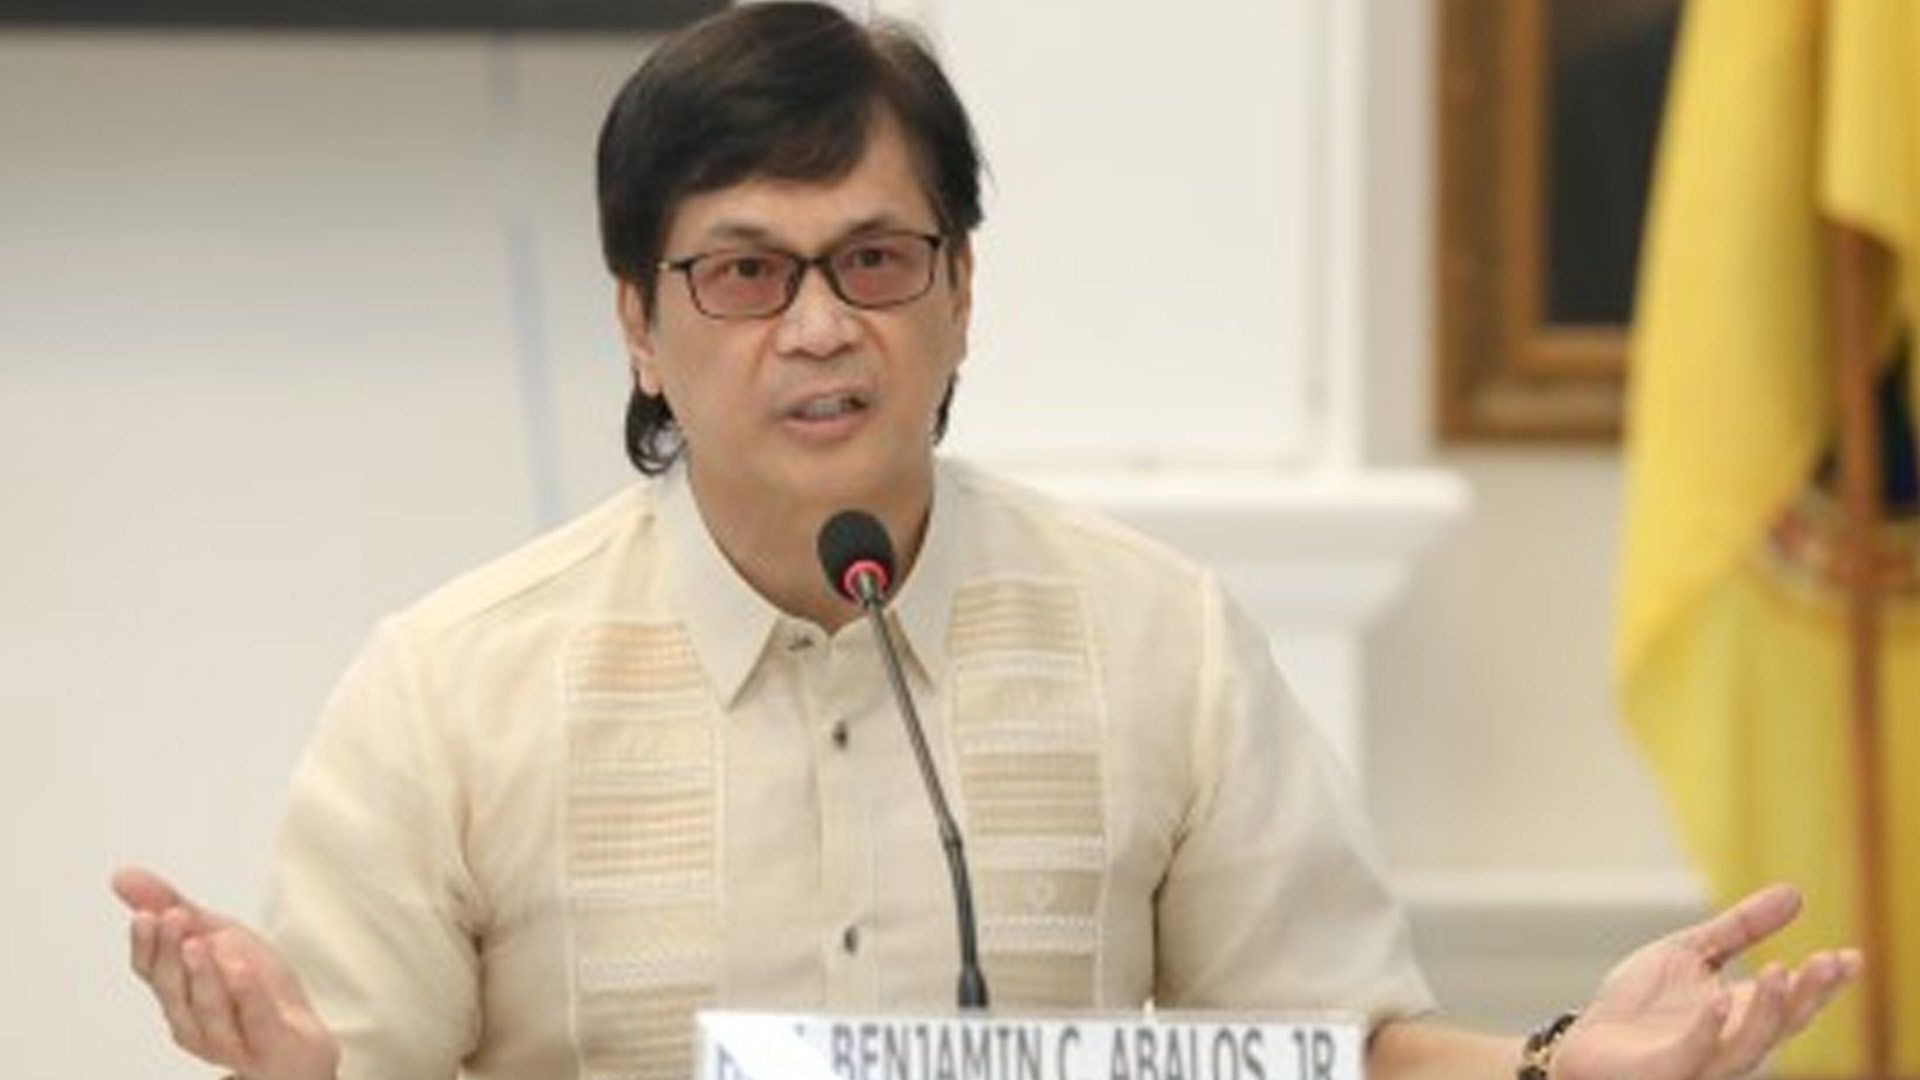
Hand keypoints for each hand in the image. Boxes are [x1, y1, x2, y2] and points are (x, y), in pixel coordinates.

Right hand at [111, 866, 339, 1079]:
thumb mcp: (219, 936)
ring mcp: (229, 1042)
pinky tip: (241, 968)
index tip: (144, 914)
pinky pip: (254, 1020)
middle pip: (173, 991)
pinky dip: (246, 995)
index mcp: (178, 997)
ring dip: (202, 975)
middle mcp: (194, 1024)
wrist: (303, 1040)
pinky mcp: (269, 1046)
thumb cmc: (254, 988)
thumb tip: (120, 874)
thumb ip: (173, 907)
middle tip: (174, 917)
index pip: (149, 972)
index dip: (145, 945)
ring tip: (200, 941)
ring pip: (208, 1011)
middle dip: (171, 953)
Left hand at [1552, 883, 1860, 1079]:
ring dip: (1767, 1012)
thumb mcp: (1690, 953)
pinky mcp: (1662, 1072)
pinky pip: (1692, 1055)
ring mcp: (1698, 1062)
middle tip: (1830, 962)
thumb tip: (1795, 892)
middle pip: (1780, 1026)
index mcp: (1740, 1016)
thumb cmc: (1641, 1006)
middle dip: (1808, 996)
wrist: (1585, 1044)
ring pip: (1747, 1047)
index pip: (1792, 1003)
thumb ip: (1740, 928)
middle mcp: (1728, 1044)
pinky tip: (1720, 999)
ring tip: (1780, 969)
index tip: (1852, 956)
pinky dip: (1708, 1030)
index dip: (1824, 984)